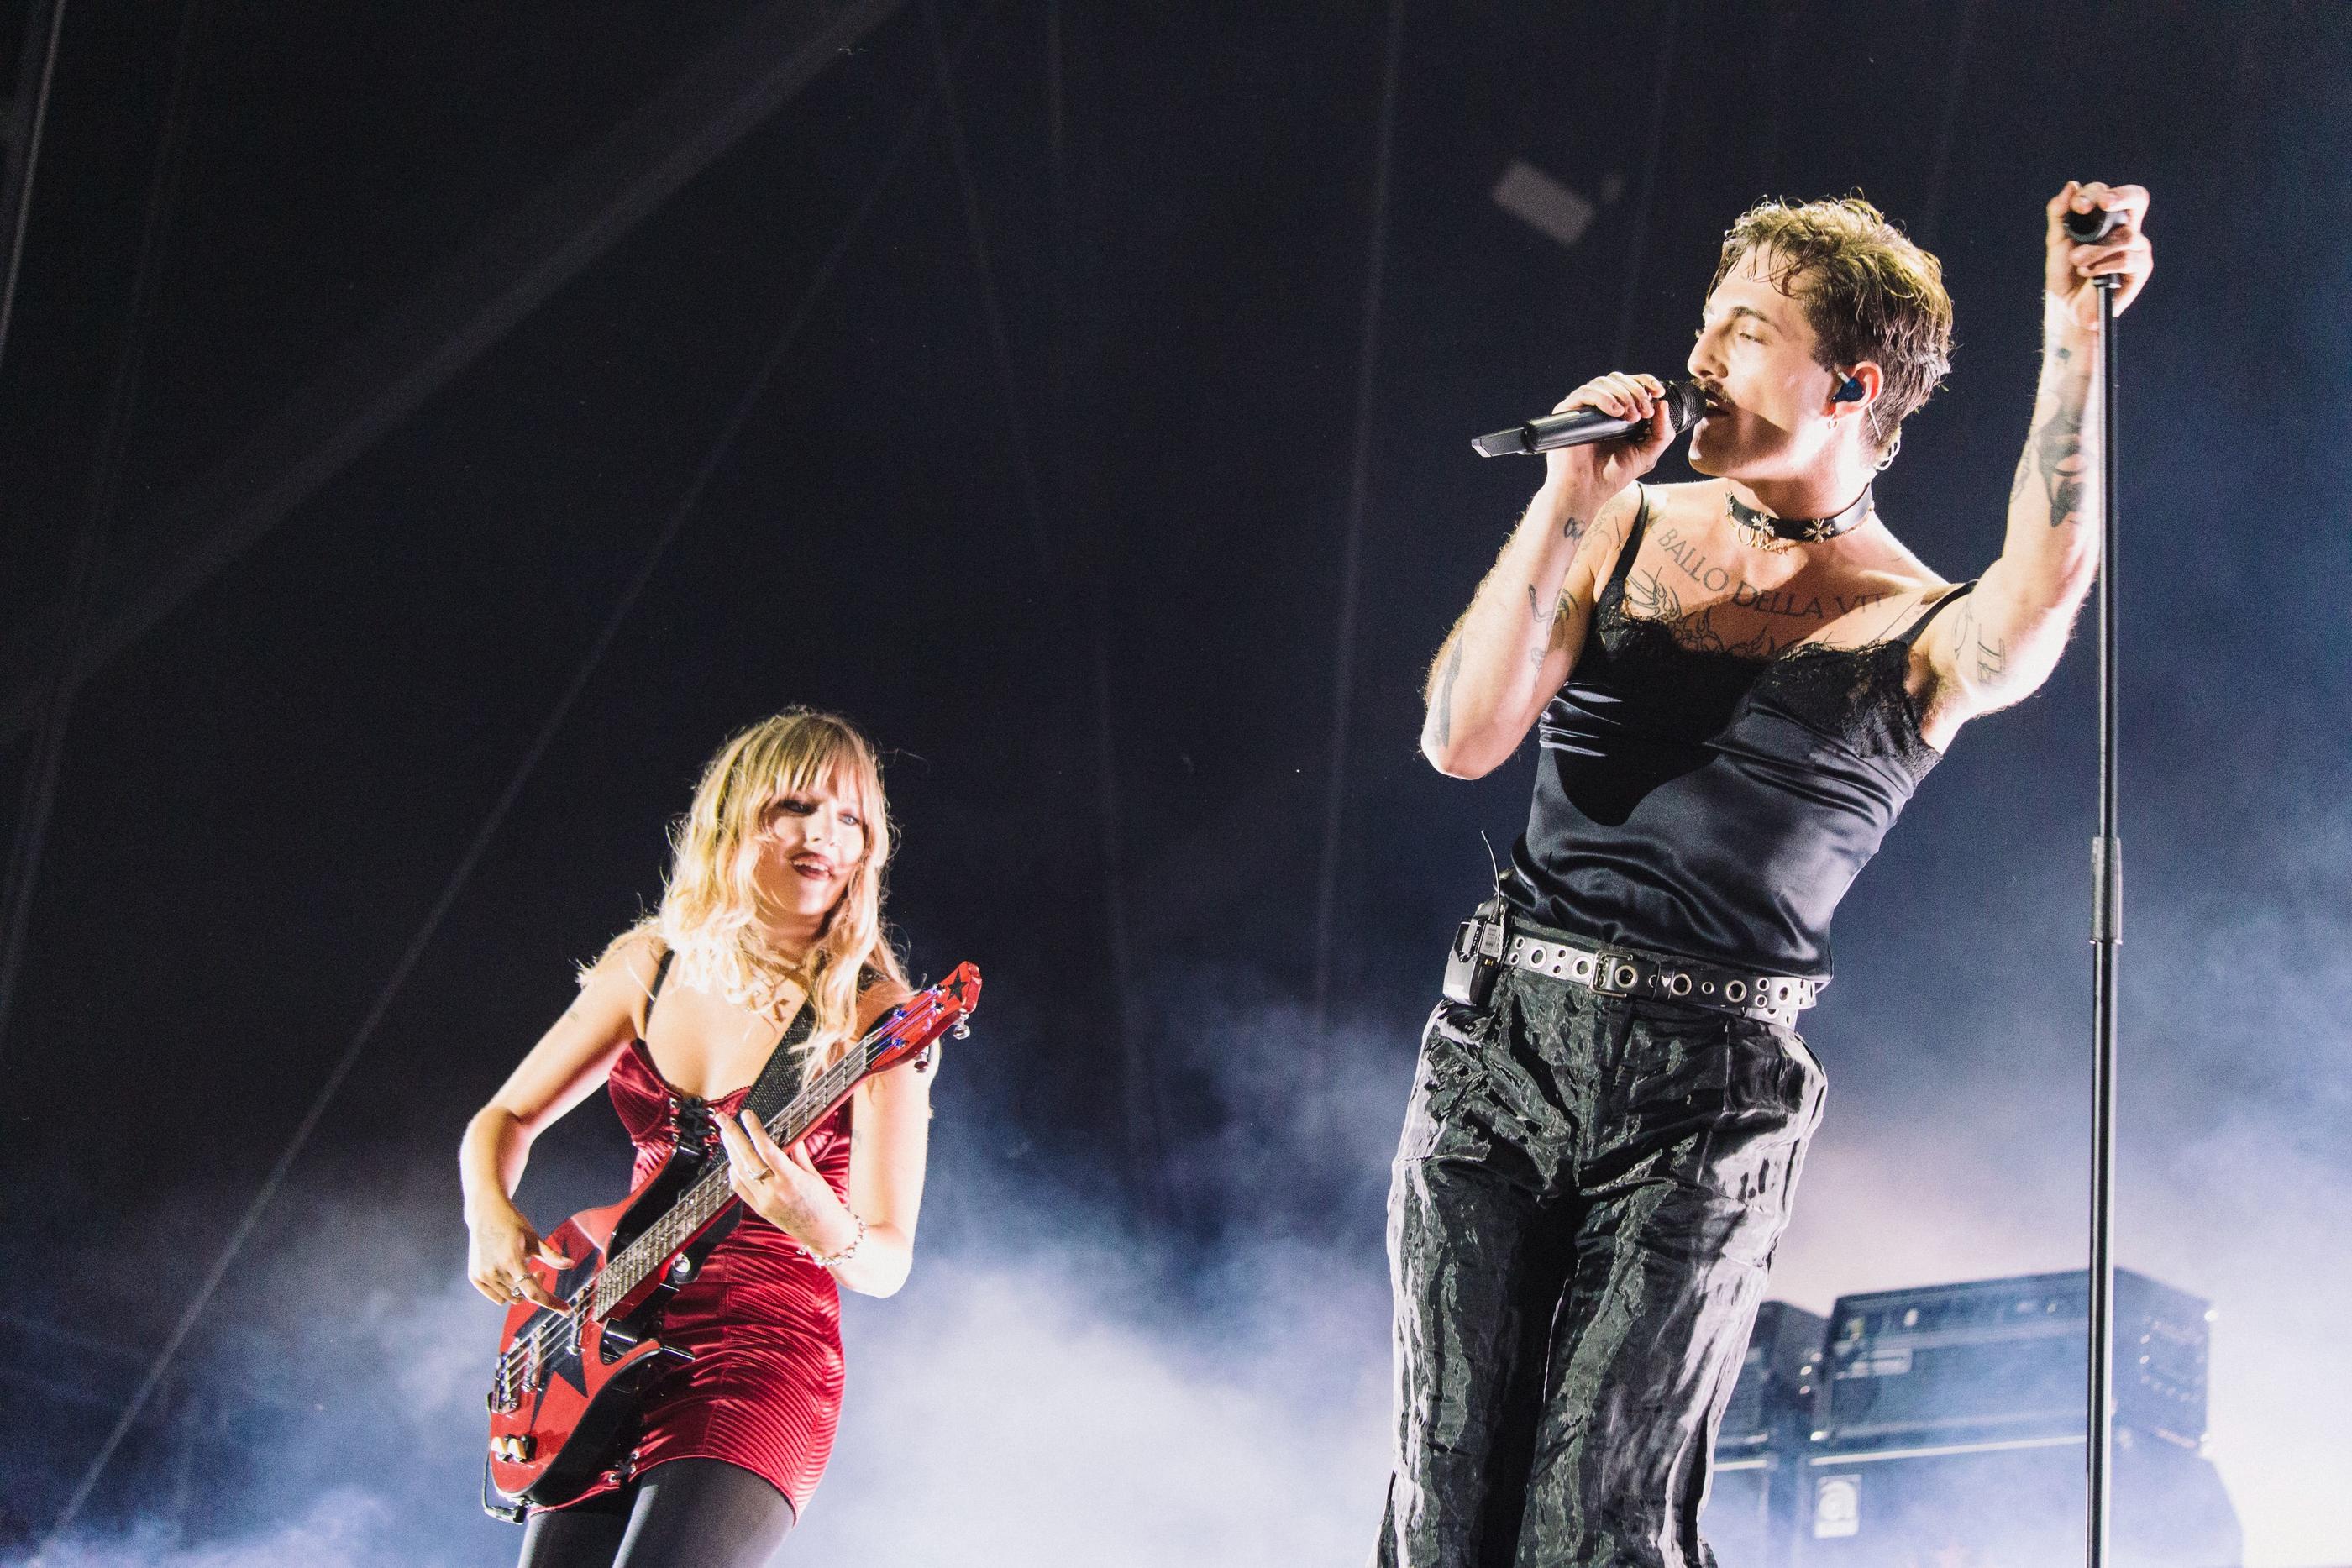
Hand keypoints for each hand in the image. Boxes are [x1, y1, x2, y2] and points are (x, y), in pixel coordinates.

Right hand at [466, 1202, 566, 1309]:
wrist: (485, 1214)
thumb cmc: (512, 1223)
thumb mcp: (533, 1238)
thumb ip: (551, 1256)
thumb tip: (570, 1264)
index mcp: (511, 1260)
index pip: (533, 1291)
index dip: (551, 1302)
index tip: (565, 1309)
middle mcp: (495, 1270)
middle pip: (523, 1294)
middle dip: (536, 1287)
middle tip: (540, 1272)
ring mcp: (483, 1275)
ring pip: (510, 1298)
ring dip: (520, 1290)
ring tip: (523, 1269)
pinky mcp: (475, 1277)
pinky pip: (497, 1297)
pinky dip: (506, 1291)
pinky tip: (509, 1274)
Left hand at [720, 1110, 849, 1252]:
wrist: (824, 1233)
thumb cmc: (825, 1204)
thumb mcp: (814, 1176)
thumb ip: (799, 1156)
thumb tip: (792, 1138)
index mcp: (792, 1179)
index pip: (767, 1149)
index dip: (755, 1130)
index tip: (748, 1115)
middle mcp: (774, 1190)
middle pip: (747, 1158)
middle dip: (733, 1135)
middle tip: (723, 1119)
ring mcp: (764, 1201)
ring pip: (739, 1171)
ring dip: (731, 1151)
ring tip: (726, 1135)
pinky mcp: (760, 1209)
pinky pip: (740, 1188)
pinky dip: (734, 1172)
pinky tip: (733, 1161)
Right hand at [1540, 371, 1678, 510]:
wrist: (1586, 491)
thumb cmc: (1611, 476)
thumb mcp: (1647, 454)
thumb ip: (1661, 433)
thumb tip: (1663, 404)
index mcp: (1617, 413)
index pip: (1630, 384)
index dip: (1646, 382)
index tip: (1659, 392)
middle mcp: (1599, 408)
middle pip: (1619, 379)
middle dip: (1637, 392)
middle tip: (1644, 412)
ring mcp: (1583, 410)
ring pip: (1603, 382)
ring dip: (1623, 395)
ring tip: (1631, 416)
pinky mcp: (1567, 413)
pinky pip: (1585, 393)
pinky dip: (1604, 398)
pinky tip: (1615, 412)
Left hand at [2045, 181, 2152, 328]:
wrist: (2068, 306)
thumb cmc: (2065, 272)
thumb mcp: (2057, 242)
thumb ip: (2060, 214)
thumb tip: (2071, 186)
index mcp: (2107, 217)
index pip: (2110, 193)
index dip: (2096, 193)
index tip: (2078, 206)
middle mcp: (2126, 227)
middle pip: (2137, 198)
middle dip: (2120, 196)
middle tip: (2103, 204)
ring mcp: (2137, 246)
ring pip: (2126, 235)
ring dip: (2096, 249)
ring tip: (2077, 262)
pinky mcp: (2141, 267)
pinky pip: (2128, 259)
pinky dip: (2104, 266)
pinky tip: (2091, 274)